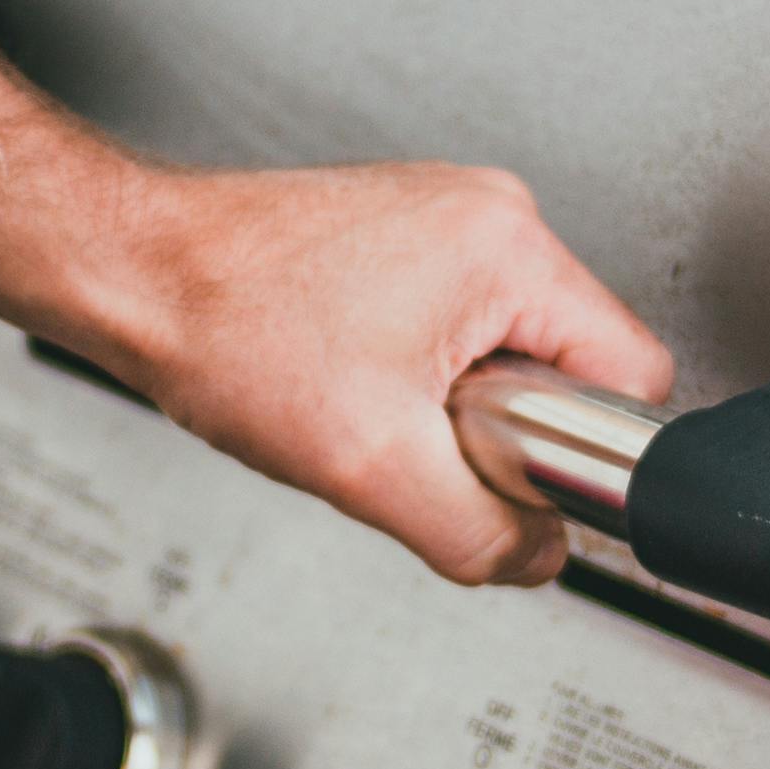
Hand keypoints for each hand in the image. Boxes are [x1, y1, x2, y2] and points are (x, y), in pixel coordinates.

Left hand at [72, 160, 674, 586]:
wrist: (137, 275)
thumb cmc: (228, 331)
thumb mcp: (374, 470)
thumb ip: (486, 534)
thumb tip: (541, 555)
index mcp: (509, 248)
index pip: (631, 375)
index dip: (580, 449)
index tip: (503, 466)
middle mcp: (491, 213)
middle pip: (572, 365)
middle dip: (506, 427)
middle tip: (412, 433)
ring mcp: (447, 216)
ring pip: (512, 353)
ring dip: (456, 404)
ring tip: (371, 400)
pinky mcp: (406, 234)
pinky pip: (461, 330)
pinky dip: (417, 373)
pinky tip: (352, 375)